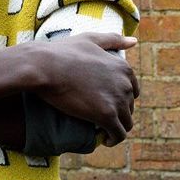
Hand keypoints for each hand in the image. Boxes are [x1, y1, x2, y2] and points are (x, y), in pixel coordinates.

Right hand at [24, 32, 138, 145]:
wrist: (45, 66)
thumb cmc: (62, 52)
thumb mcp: (91, 39)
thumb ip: (113, 40)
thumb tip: (134, 41)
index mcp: (123, 67)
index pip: (132, 90)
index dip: (120, 98)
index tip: (106, 103)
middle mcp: (125, 84)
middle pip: (129, 106)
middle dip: (118, 113)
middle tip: (101, 118)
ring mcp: (117, 100)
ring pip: (126, 122)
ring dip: (117, 128)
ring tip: (103, 131)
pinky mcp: (106, 115)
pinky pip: (118, 134)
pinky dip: (114, 139)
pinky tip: (106, 140)